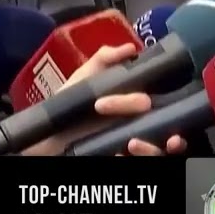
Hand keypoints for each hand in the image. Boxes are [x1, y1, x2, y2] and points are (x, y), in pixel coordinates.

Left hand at [23, 44, 184, 155]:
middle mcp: (139, 130)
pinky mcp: (119, 161)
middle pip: (171, 135)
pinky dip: (132, 161)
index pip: (166, 110)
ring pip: (158, 154)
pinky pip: (135, 166)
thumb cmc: (64, 110)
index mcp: (135, 109)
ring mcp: (131, 149)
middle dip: (175, 137)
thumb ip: (102, 61)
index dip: (175, 109)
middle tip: (169, 138)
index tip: (148, 103)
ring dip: (152, 150)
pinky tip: (119, 155)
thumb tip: (130, 48)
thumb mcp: (81, 82)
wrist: (39, 140)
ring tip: (133, 145)